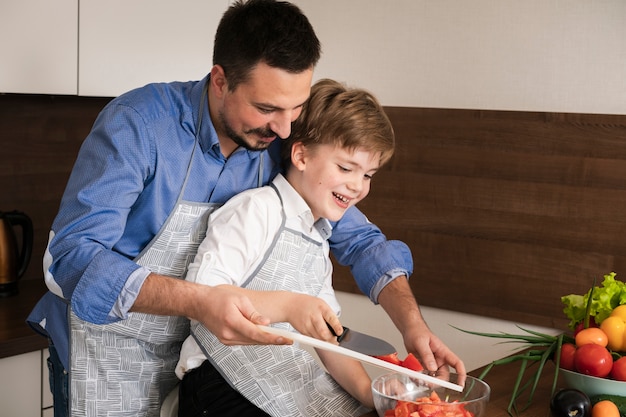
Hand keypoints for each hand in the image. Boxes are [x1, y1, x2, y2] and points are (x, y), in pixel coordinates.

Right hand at [131, 275, 289, 345]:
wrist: (200, 304)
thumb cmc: (219, 297)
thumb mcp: (239, 299)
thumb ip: (253, 313)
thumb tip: (266, 323)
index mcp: (232, 321)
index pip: (256, 334)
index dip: (272, 338)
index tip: (285, 339)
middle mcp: (229, 334)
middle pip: (255, 340)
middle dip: (272, 340)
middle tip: (288, 339)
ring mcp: (226, 339)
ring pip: (250, 342)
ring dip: (264, 340)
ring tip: (279, 337)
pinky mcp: (226, 340)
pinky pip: (244, 341)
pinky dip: (254, 338)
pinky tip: (263, 335)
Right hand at [283, 293, 341, 342]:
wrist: (290, 305)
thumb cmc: (308, 304)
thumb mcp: (321, 305)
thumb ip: (329, 316)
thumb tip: (337, 330)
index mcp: (321, 308)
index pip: (331, 318)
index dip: (336, 327)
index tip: (340, 333)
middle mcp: (314, 316)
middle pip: (323, 333)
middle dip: (331, 339)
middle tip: (335, 340)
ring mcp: (307, 325)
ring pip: (318, 339)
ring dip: (325, 341)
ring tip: (328, 339)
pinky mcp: (302, 331)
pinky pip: (312, 339)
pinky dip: (317, 340)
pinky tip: (319, 336)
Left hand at [377, 276, 466, 382]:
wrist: (408, 329)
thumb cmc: (417, 331)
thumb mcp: (421, 342)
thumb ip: (426, 355)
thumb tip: (432, 368)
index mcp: (443, 352)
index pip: (457, 364)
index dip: (461, 374)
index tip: (460, 384)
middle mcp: (439, 359)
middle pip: (444, 375)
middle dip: (437, 382)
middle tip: (428, 383)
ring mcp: (431, 364)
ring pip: (432, 377)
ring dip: (426, 380)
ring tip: (417, 377)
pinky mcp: (423, 366)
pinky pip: (423, 375)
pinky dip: (419, 377)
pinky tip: (413, 375)